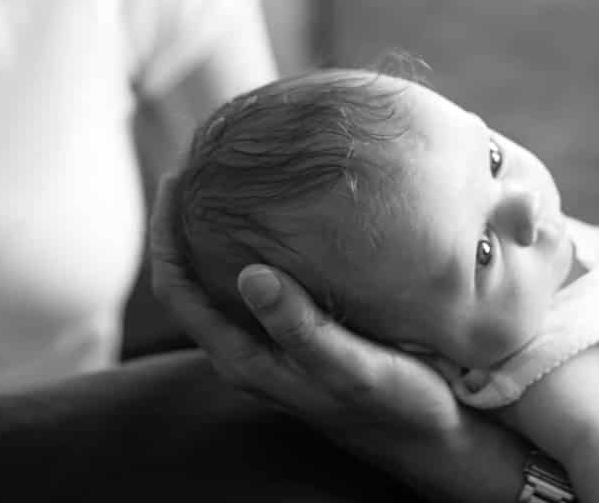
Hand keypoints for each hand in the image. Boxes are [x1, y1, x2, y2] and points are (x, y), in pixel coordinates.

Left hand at [147, 175, 466, 453]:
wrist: (432, 438)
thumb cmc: (396, 405)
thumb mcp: (351, 369)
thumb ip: (301, 328)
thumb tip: (250, 275)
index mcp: (244, 358)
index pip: (177, 289)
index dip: (165, 233)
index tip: (176, 176)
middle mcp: (246, 350)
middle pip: (187, 279)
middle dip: (181, 221)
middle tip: (196, 161)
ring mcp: (267, 344)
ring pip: (216, 280)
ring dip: (210, 231)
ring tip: (225, 176)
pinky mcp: (292, 335)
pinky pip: (251, 282)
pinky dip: (247, 243)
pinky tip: (272, 213)